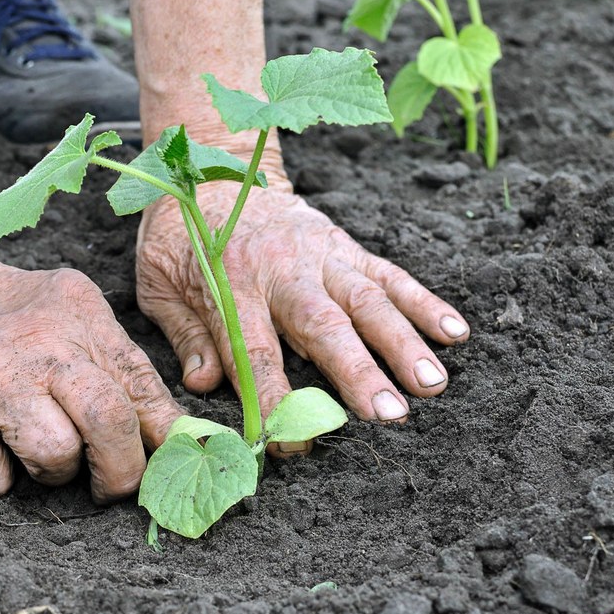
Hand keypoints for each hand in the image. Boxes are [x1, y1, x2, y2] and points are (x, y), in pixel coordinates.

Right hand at [0, 246, 179, 501]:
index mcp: (80, 314)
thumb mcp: (64, 313)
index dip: (165, 434)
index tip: (170, 461)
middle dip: (121, 471)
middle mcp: (41, 342)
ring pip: (56, 456)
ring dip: (52, 472)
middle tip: (112, 484)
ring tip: (32, 447)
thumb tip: (169, 432)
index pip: (141, 383)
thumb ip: (112, 363)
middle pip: (109, 422)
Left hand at [136, 177, 469, 451]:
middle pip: (324, 326)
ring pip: (368, 300)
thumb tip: (204, 385)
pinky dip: (424, 302)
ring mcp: (320, 255)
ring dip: (403, 343)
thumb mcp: (159, 284)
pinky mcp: (345, 245)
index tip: (291, 442)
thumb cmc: (181, 237)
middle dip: (359, 372)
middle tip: (390, 415)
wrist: (211, 170)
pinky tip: (455, 332)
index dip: (274, 399)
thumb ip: (185, 335)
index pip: (255, 352)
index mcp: (230, 283)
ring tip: (433, 384)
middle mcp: (282, 268)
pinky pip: (389, 274)